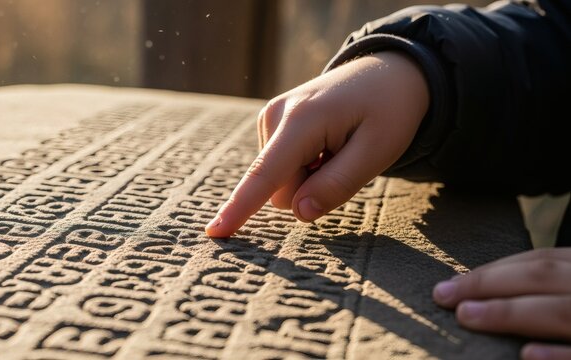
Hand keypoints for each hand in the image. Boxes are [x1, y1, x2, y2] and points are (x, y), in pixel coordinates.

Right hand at [205, 51, 429, 236]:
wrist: (385, 72)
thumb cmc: (388, 110)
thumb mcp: (379, 151)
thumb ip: (338, 185)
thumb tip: (299, 213)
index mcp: (301, 120)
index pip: (265, 174)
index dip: (240, 208)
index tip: (214, 232)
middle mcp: (275, 116)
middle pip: (279, 189)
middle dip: (310, 189)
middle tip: (345, 158)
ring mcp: (269, 118)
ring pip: (279, 182)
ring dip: (310, 177)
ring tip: (337, 147)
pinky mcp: (270, 125)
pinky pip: (281, 170)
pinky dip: (306, 167)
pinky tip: (326, 143)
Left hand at [433, 248, 570, 359]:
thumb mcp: (570, 286)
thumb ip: (543, 285)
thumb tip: (469, 289)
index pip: (539, 261)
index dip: (492, 271)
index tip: (451, 283)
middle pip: (542, 277)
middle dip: (488, 284)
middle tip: (443, 296)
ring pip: (561, 311)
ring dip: (509, 312)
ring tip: (466, 315)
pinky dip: (557, 354)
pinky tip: (526, 354)